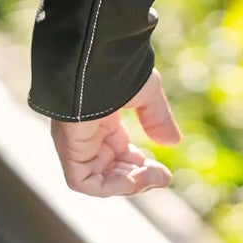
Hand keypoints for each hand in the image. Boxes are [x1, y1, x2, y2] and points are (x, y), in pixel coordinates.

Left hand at [51, 69, 181, 197]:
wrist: (97, 56)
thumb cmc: (120, 68)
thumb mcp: (146, 94)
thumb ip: (157, 118)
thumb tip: (173, 142)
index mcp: (102, 119)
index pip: (120, 154)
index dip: (142, 167)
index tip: (165, 173)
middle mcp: (87, 134)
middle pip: (112, 169)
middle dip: (139, 178)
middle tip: (162, 177)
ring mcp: (77, 142)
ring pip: (98, 179)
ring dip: (128, 184)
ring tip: (151, 177)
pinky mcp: (69, 149)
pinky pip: (84, 182)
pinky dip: (109, 186)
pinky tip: (132, 178)